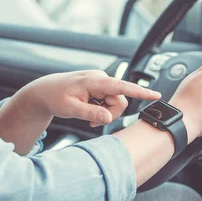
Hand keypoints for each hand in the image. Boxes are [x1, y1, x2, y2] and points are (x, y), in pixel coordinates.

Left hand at [17, 70, 160, 126]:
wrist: (45, 91)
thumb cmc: (55, 97)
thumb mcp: (70, 109)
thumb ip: (90, 113)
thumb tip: (108, 118)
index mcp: (94, 81)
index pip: (121, 87)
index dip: (140, 92)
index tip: (155, 95)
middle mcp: (101, 79)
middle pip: (120, 101)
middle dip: (110, 114)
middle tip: (92, 122)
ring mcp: (101, 83)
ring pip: (116, 103)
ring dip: (105, 113)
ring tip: (88, 116)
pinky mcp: (100, 87)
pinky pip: (109, 102)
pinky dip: (101, 110)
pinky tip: (89, 111)